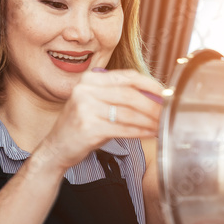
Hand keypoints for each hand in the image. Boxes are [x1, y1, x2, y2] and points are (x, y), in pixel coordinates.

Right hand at [35, 69, 164, 171]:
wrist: (56, 148)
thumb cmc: (81, 126)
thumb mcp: (96, 103)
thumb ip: (119, 96)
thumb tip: (154, 97)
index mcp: (89, 80)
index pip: (126, 76)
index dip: (149, 84)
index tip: (164, 93)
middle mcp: (85, 91)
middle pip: (130, 95)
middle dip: (153, 105)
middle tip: (166, 113)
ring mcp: (85, 109)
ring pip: (129, 113)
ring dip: (149, 121)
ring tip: (160, 125)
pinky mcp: (89, 128)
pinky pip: (123, 129)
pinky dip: (140, 132)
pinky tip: (150, 134)